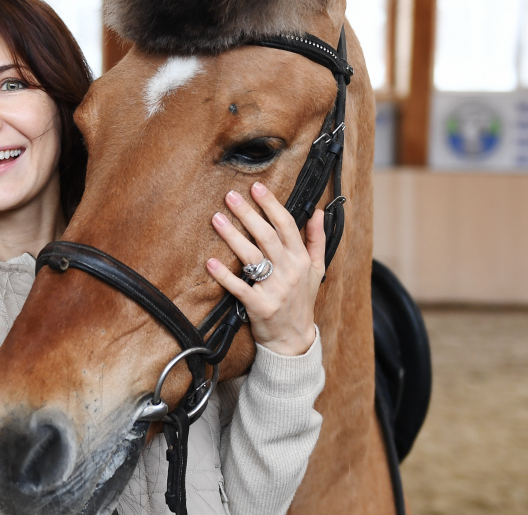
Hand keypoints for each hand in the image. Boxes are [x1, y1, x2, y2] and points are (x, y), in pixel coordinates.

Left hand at [205, 181, 325, 356]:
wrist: (294, 340)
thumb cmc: (302, 301)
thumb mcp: (316, 270)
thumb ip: (316, 240)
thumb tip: (317, 212)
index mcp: (301, 259)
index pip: (287, 225)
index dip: (271, 205)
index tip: (257, 188)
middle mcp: (289, 271)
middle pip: (267, 236)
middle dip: (248, 214)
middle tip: (230, 196)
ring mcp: (275, 289)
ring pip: (252, 257)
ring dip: (233, 236)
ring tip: (217, 219)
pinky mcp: (260, 306)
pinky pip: (240, 288)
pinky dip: (225, 276)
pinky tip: (210, 263)